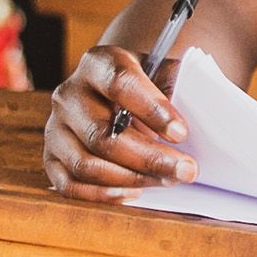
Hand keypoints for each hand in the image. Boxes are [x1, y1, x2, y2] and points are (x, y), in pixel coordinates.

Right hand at [43, 46, 193, 200]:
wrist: (113, 91)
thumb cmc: (145, 83)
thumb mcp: (161, 71)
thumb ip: (178, 84)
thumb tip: (205, 108)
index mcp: (98, 63)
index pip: (121, 84)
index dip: (152, 110)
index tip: (182, 133)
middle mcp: (69, 94)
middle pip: (103, 134)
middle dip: (149, 157)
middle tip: (187, 170)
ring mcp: (55, 128)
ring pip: (87, 164)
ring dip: (132, 178)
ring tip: (168, 180)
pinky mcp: (51, 158)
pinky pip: (71, 185)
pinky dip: (105, 193)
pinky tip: (135, 192)